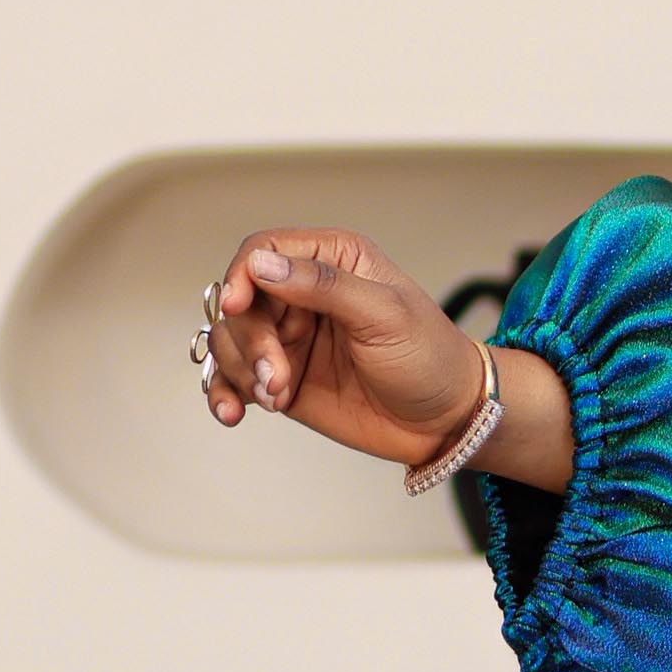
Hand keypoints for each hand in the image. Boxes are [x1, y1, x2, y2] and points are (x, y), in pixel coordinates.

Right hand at [196, 227, 482, 468]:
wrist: (446, 420)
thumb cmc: (430, 357)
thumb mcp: (386, 314)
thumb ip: (324, 286)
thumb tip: (262, 264)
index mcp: (333, 261)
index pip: (264, 250)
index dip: (242, 275)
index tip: (239, 306)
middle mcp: (303, 294)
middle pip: (240, 300)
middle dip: (249, 340)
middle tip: (276, 375)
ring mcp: (289, 337)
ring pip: (229, 339)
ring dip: (241, 369)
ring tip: (275, 396)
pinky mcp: (281, 377)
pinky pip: (233, 377)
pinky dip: (225, 392)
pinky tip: (234, 412)